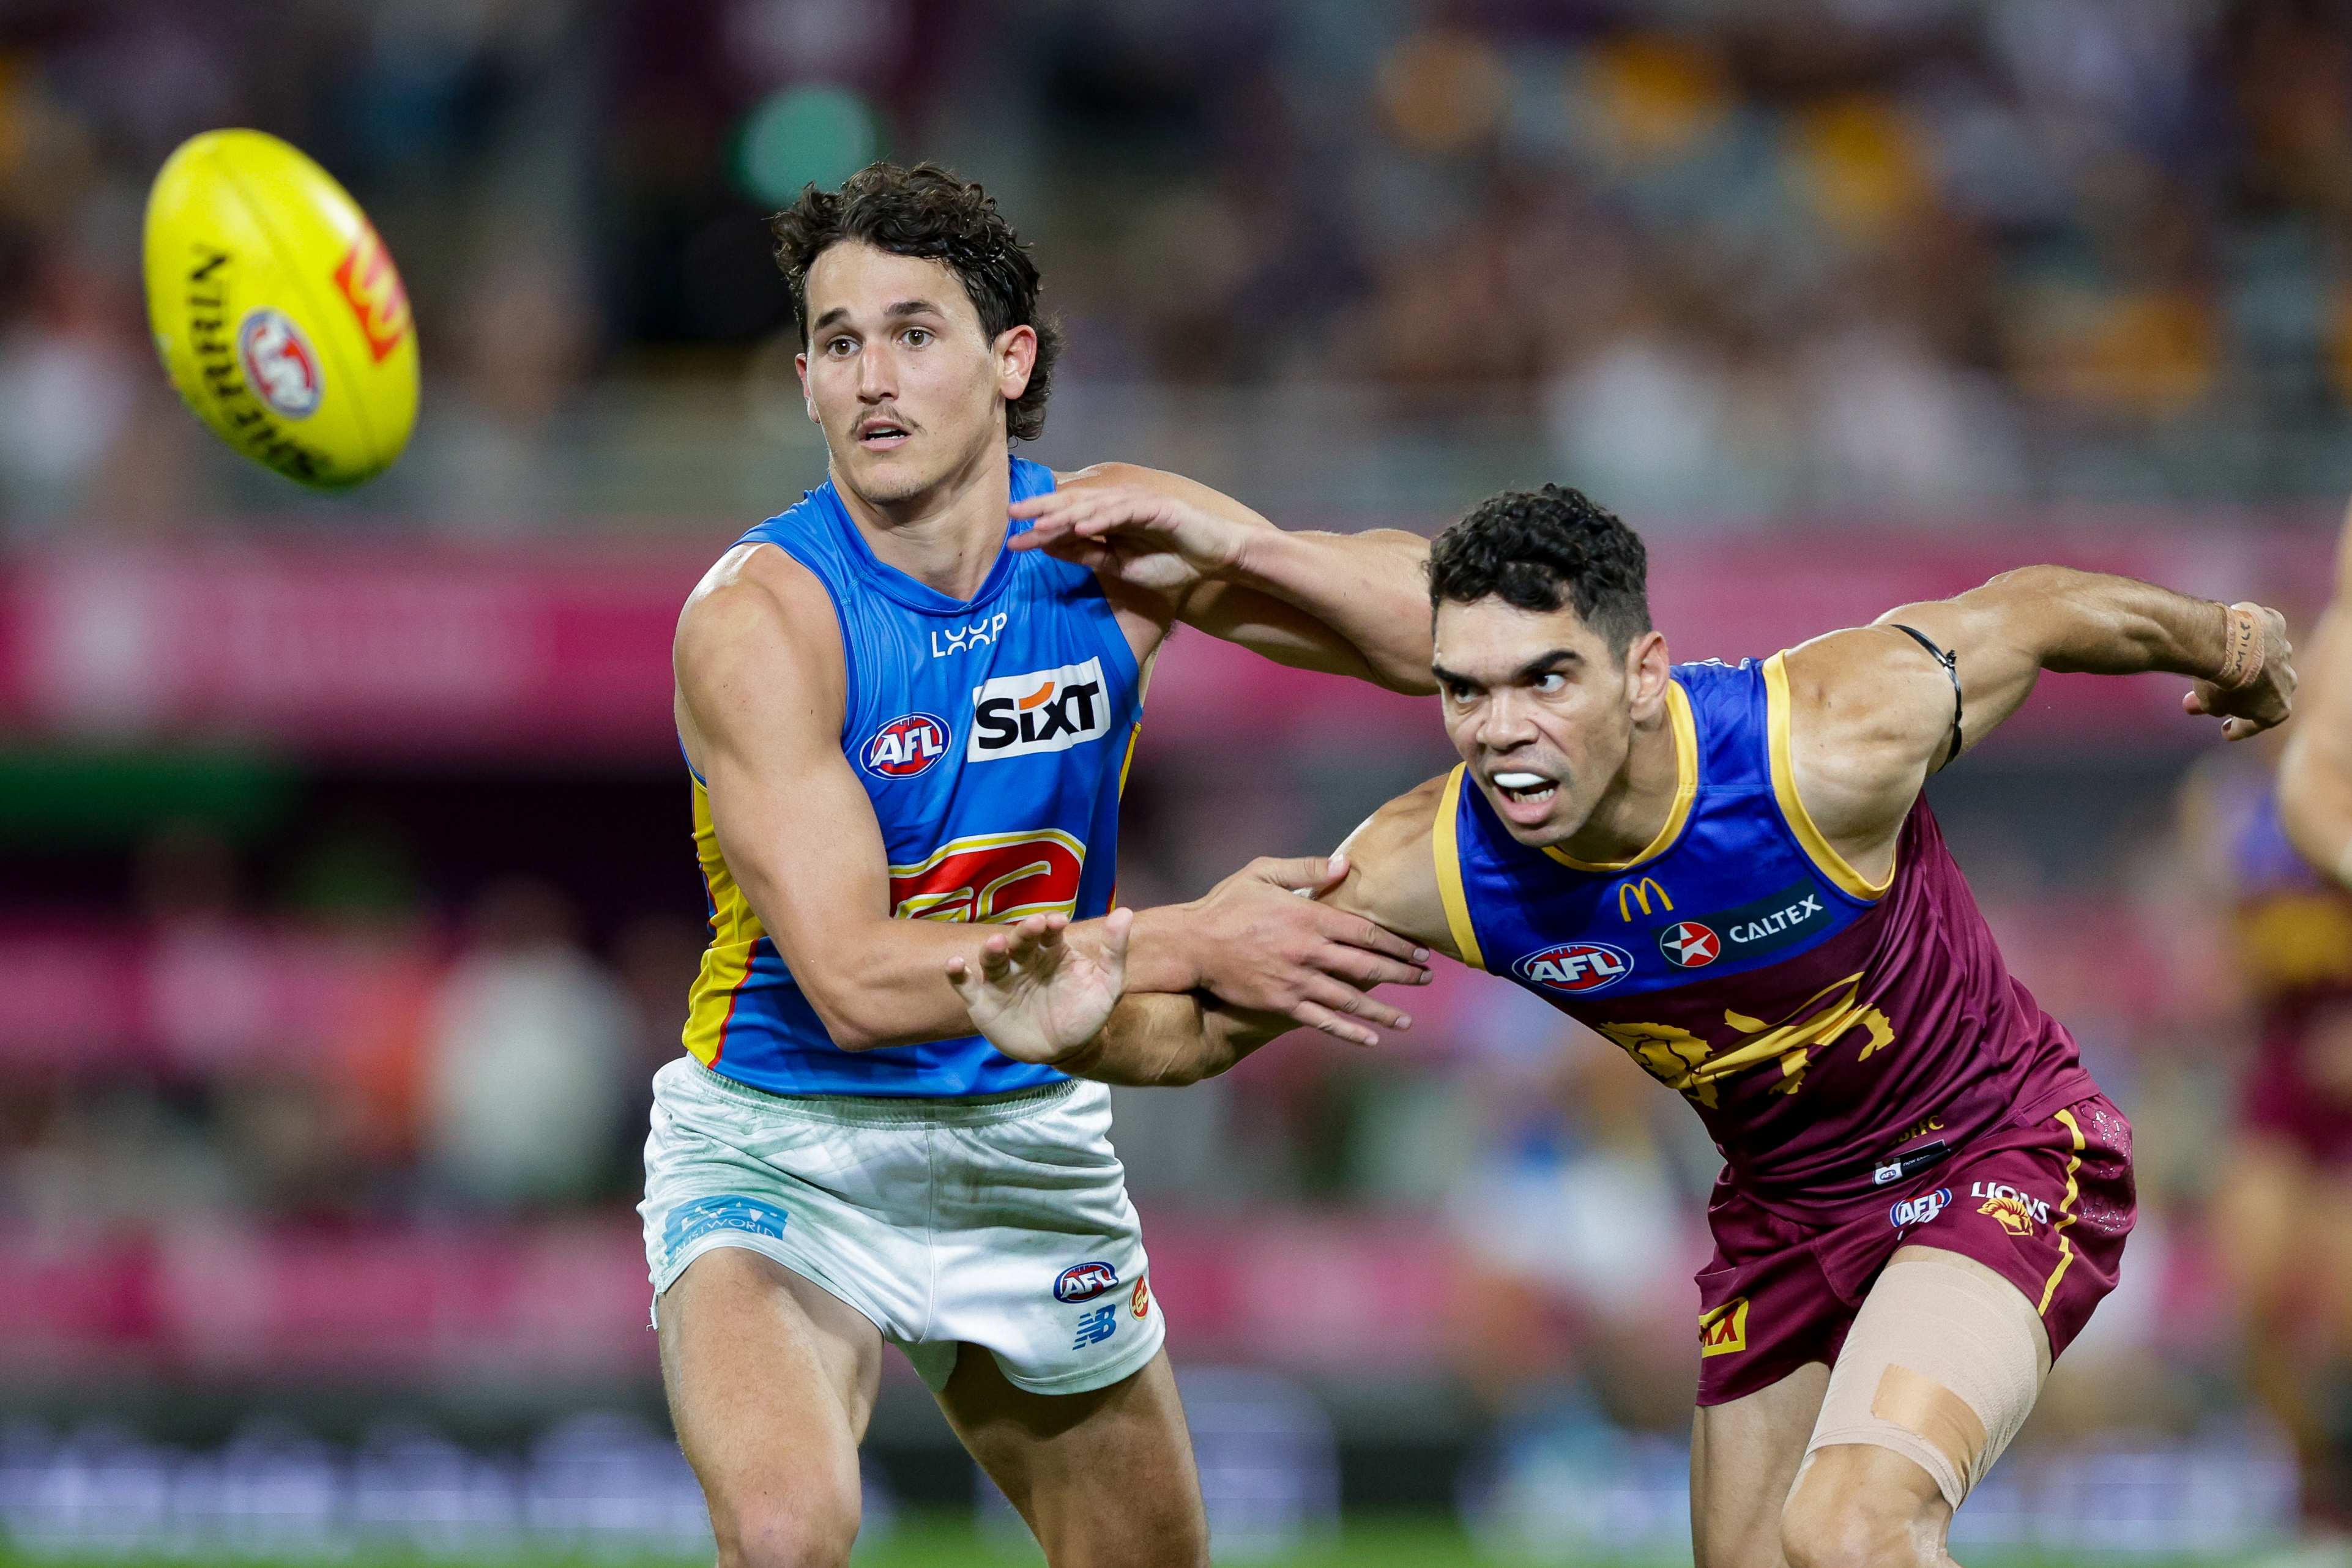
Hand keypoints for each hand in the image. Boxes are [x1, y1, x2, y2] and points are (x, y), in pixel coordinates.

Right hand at [948, 909, 1131, 1064]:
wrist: (1071, 1049)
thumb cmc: (1088, 1011)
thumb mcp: (1108, 983)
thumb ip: (1114, 950)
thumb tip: (1125, 912)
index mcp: (1052, 951)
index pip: (1048, 932)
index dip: (1051, 926)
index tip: (1056, 922)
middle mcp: (1024, 961)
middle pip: (1019, 942)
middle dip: (1025, 932)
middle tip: (1033, 925)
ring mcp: (1002, 981)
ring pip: (992, 959)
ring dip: (992, 949)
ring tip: (997, 944)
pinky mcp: (984, 1003)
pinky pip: (966, 986)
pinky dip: (957, 975)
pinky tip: (954, 965)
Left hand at [1007, 478, 1255, 594]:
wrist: (1216, 559)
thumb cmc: (1173, 563)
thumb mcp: (1122, 567)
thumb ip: (1089, 555)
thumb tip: (1050, 547)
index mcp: (1109, 519)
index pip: (1068, 520)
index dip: (1041, 528)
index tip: (1013, 540)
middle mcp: (1119, 505)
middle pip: (1074, 503)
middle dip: (1042, 508)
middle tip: (1011, 513)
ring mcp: (1138, 503)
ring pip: (1095, 506)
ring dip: (1067, 514)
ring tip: (1040, 524)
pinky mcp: (1157, 508)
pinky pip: (1124, 512)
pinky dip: (1102, 518)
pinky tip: (1081, 526)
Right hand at [1174, 855, 1429, 1047]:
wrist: (1192, 944)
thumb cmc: (1227, 904)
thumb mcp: (1264, 872)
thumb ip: (1307, 869)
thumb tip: (1346, 864)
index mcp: (1308, 918)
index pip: (1365, 933)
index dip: (1397, 944)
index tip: (1420, 951)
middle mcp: (1308, 951)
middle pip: (1366, 966)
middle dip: (1401, 974)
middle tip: (1426, 979)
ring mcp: (1296, 981)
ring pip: (1350, 999)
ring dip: (1382, 1011)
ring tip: (1407, 1020)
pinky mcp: (1281, 1004)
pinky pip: (1322, 1021)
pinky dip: (1348, 1031)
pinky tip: (1370, 1039)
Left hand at [2185, 601, 2295, 740]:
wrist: (2228, 644)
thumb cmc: (2220, 682)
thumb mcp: (2212, 703)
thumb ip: (2213, 706)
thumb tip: (2200, 706)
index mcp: (2278, 709)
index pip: (2256, 724)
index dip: (2239, 729)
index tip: (2225, 731)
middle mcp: (2288, 682)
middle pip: (2264, 690)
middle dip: (2242, 693)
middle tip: (2216, 695)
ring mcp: (2285, 651)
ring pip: (2266, 658)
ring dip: (2247, 661)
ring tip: (2223, 659)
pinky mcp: (2276, 625)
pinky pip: (2262, 629)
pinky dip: (2248, 632)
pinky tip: (2231, 631)